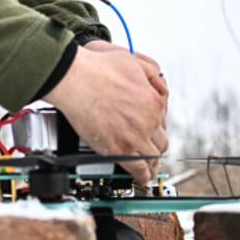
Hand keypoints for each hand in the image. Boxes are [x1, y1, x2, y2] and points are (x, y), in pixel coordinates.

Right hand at [44, 43, 168, 183]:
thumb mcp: (134, 62)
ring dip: (152, 164)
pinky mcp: (117, 149)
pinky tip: (142, 177)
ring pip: (152, 158)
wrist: (76, 79)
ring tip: (149, 168)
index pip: (164, 123)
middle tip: (151, 149)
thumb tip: (160, 85)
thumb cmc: (98, 69)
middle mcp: (147, 121)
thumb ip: (151, 75)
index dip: (157, 128)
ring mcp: (133, 137)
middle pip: (161, 142)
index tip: (153, 132)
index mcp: (153, 102)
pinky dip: (142, 175)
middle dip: (156, 146)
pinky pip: (137, 169)